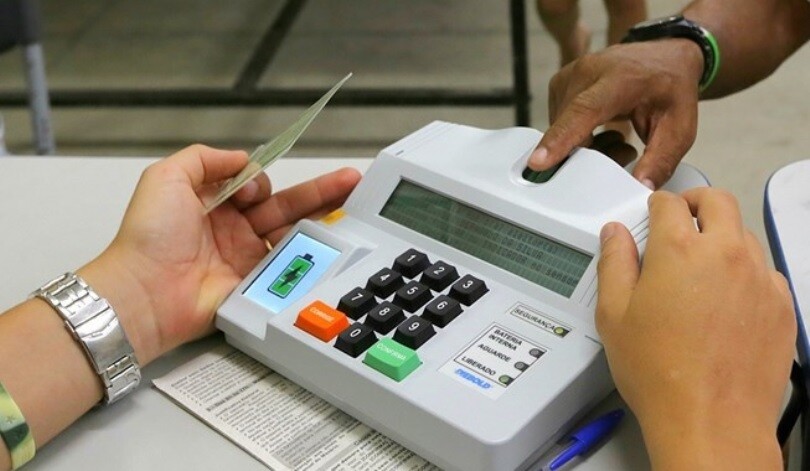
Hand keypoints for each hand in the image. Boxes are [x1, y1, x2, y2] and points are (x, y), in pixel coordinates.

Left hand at [79, 145, 360, 363]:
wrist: (146, 292)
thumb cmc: (149, 235)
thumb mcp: (166, 177)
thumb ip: (204, 158)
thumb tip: (244, 160)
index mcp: (214, 203)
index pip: (256, 185)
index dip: (268, 179)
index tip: (266, 182)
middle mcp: (233, 230)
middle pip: (285, 207)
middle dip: (319, 193)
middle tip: (351, 182)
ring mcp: (247, 259)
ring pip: (293, 235)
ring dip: (323, 221)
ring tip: (352, 208)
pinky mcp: (256, 285)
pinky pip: (289, 268)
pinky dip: (310, 256)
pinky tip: (332, 243)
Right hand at [529, 39, 704, 188]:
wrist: (666, 57)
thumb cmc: (671, 89)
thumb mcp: (680, 128)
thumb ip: (661, 160)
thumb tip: (641, 187)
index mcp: (620, 78)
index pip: (583, 111)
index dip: (560, 138)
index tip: (539, 162)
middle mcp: (588, 71)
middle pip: (569, 127)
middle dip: (589, 153)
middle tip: (625, 151)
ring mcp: (569, 75)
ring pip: (561, 129)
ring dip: (583, 144)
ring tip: (615, 136)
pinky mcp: (559, 83)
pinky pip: (559, 123)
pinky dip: (576, 134)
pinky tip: (599, 128)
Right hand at [595, 188, 794, 468]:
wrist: (711, 420)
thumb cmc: (660, 374)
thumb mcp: (614, 315)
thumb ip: (613, 263)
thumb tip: (615, 235)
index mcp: (678, 250)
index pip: (669, 203)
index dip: (656, 204)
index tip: (652, 214)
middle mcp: (725, 254)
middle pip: (718, 201)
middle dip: (696, 202)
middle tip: (681, 219)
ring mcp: (759, 278)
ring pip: (744, 234)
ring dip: (722, 236)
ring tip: (701, 265)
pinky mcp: (781, 305)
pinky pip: (765, 271)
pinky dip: (746, 272)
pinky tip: (726, 299)